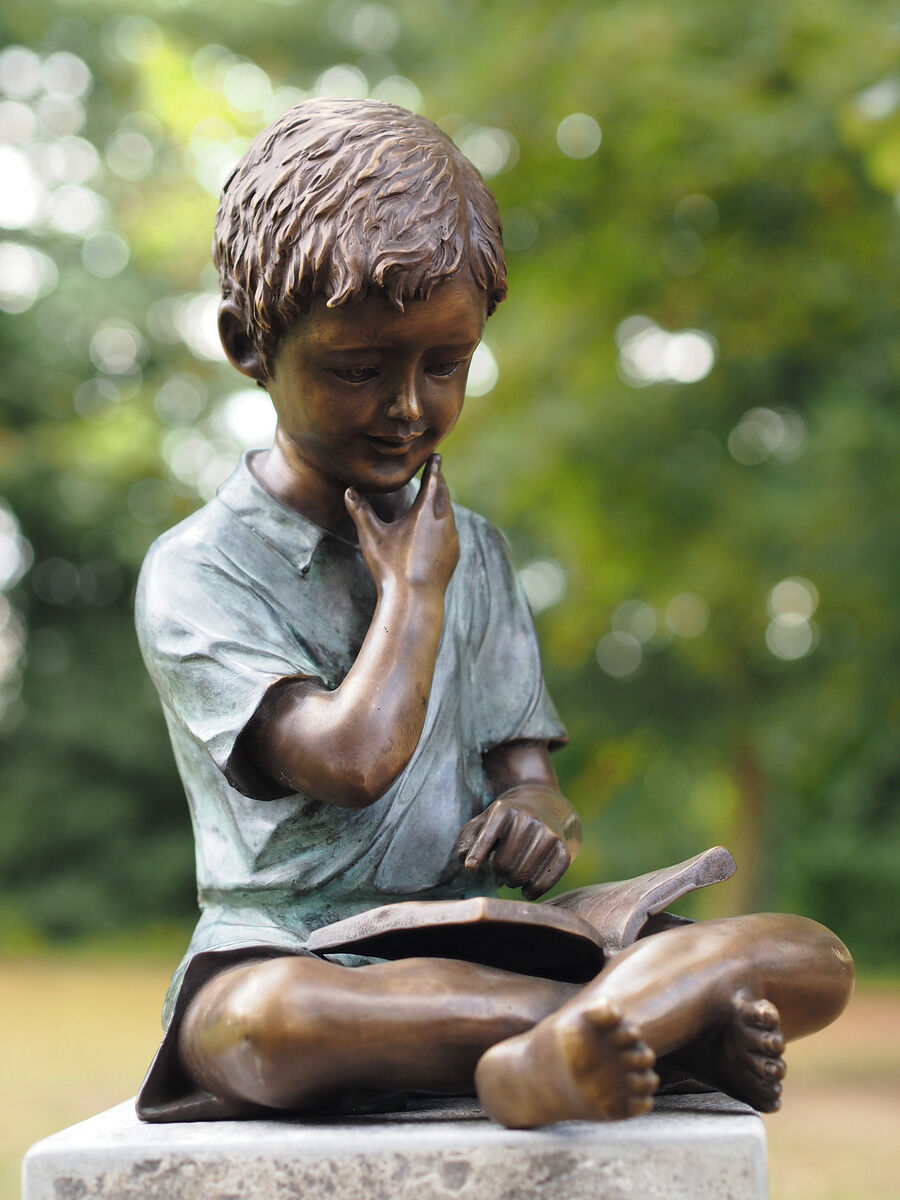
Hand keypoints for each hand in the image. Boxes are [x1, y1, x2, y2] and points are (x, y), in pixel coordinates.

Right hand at [345, 455, 459, 594]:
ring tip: (437, 497)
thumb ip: (361, 511)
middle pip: (444, 494)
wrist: (415, 599)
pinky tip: (439, 528)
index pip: (432, 481)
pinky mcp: (454, 554)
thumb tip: (348, 490)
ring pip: (449, 513)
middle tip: (436, 472)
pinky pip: (451, 531)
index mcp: (425, 512)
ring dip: (442, 502)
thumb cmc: (391, 567)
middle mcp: (443, 522)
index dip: (433, 467)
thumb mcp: (372, 537)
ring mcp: (451, 539)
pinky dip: (444, 523)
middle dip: (439, 482)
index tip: (437, 456)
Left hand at [457, 784, 575, 899]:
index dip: (477, 855)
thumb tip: (464, 860)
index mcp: (504, 810)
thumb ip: (468, 839)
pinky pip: (543, 883)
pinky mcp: (564, 850)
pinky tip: (527, 888)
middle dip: (497, 871)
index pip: (487, 836)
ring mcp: (549, 834)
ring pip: (522, 876)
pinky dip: (531, 892)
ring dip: (512, 882)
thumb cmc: (506, 821)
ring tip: (512, 872)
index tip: (470, 868)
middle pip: (503, 865)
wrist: (545, 806)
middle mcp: (528, 819)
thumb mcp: (484, 820)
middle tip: (499, 866)